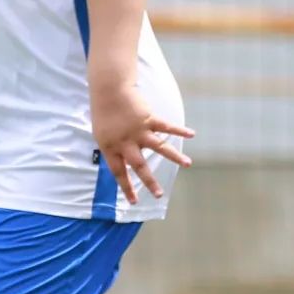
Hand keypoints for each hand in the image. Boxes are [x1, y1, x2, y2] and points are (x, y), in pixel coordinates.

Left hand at [93, 86, 193, 204]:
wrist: (109, 90)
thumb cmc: (104, 113)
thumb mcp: (102, 134)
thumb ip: (115, 148)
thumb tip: (129, 158)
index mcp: (110, 148)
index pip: (119, 172)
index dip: (127, 188)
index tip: (135, 202)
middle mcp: (126, 142)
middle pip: (139, 166)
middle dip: (150, 182)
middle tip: (159, 195)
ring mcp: (138, 131)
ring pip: (159, 147)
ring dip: (175, 156)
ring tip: (188, 164)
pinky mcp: (149, 118)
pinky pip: (166, 126)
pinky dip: (179, 130)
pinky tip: (191, 134)